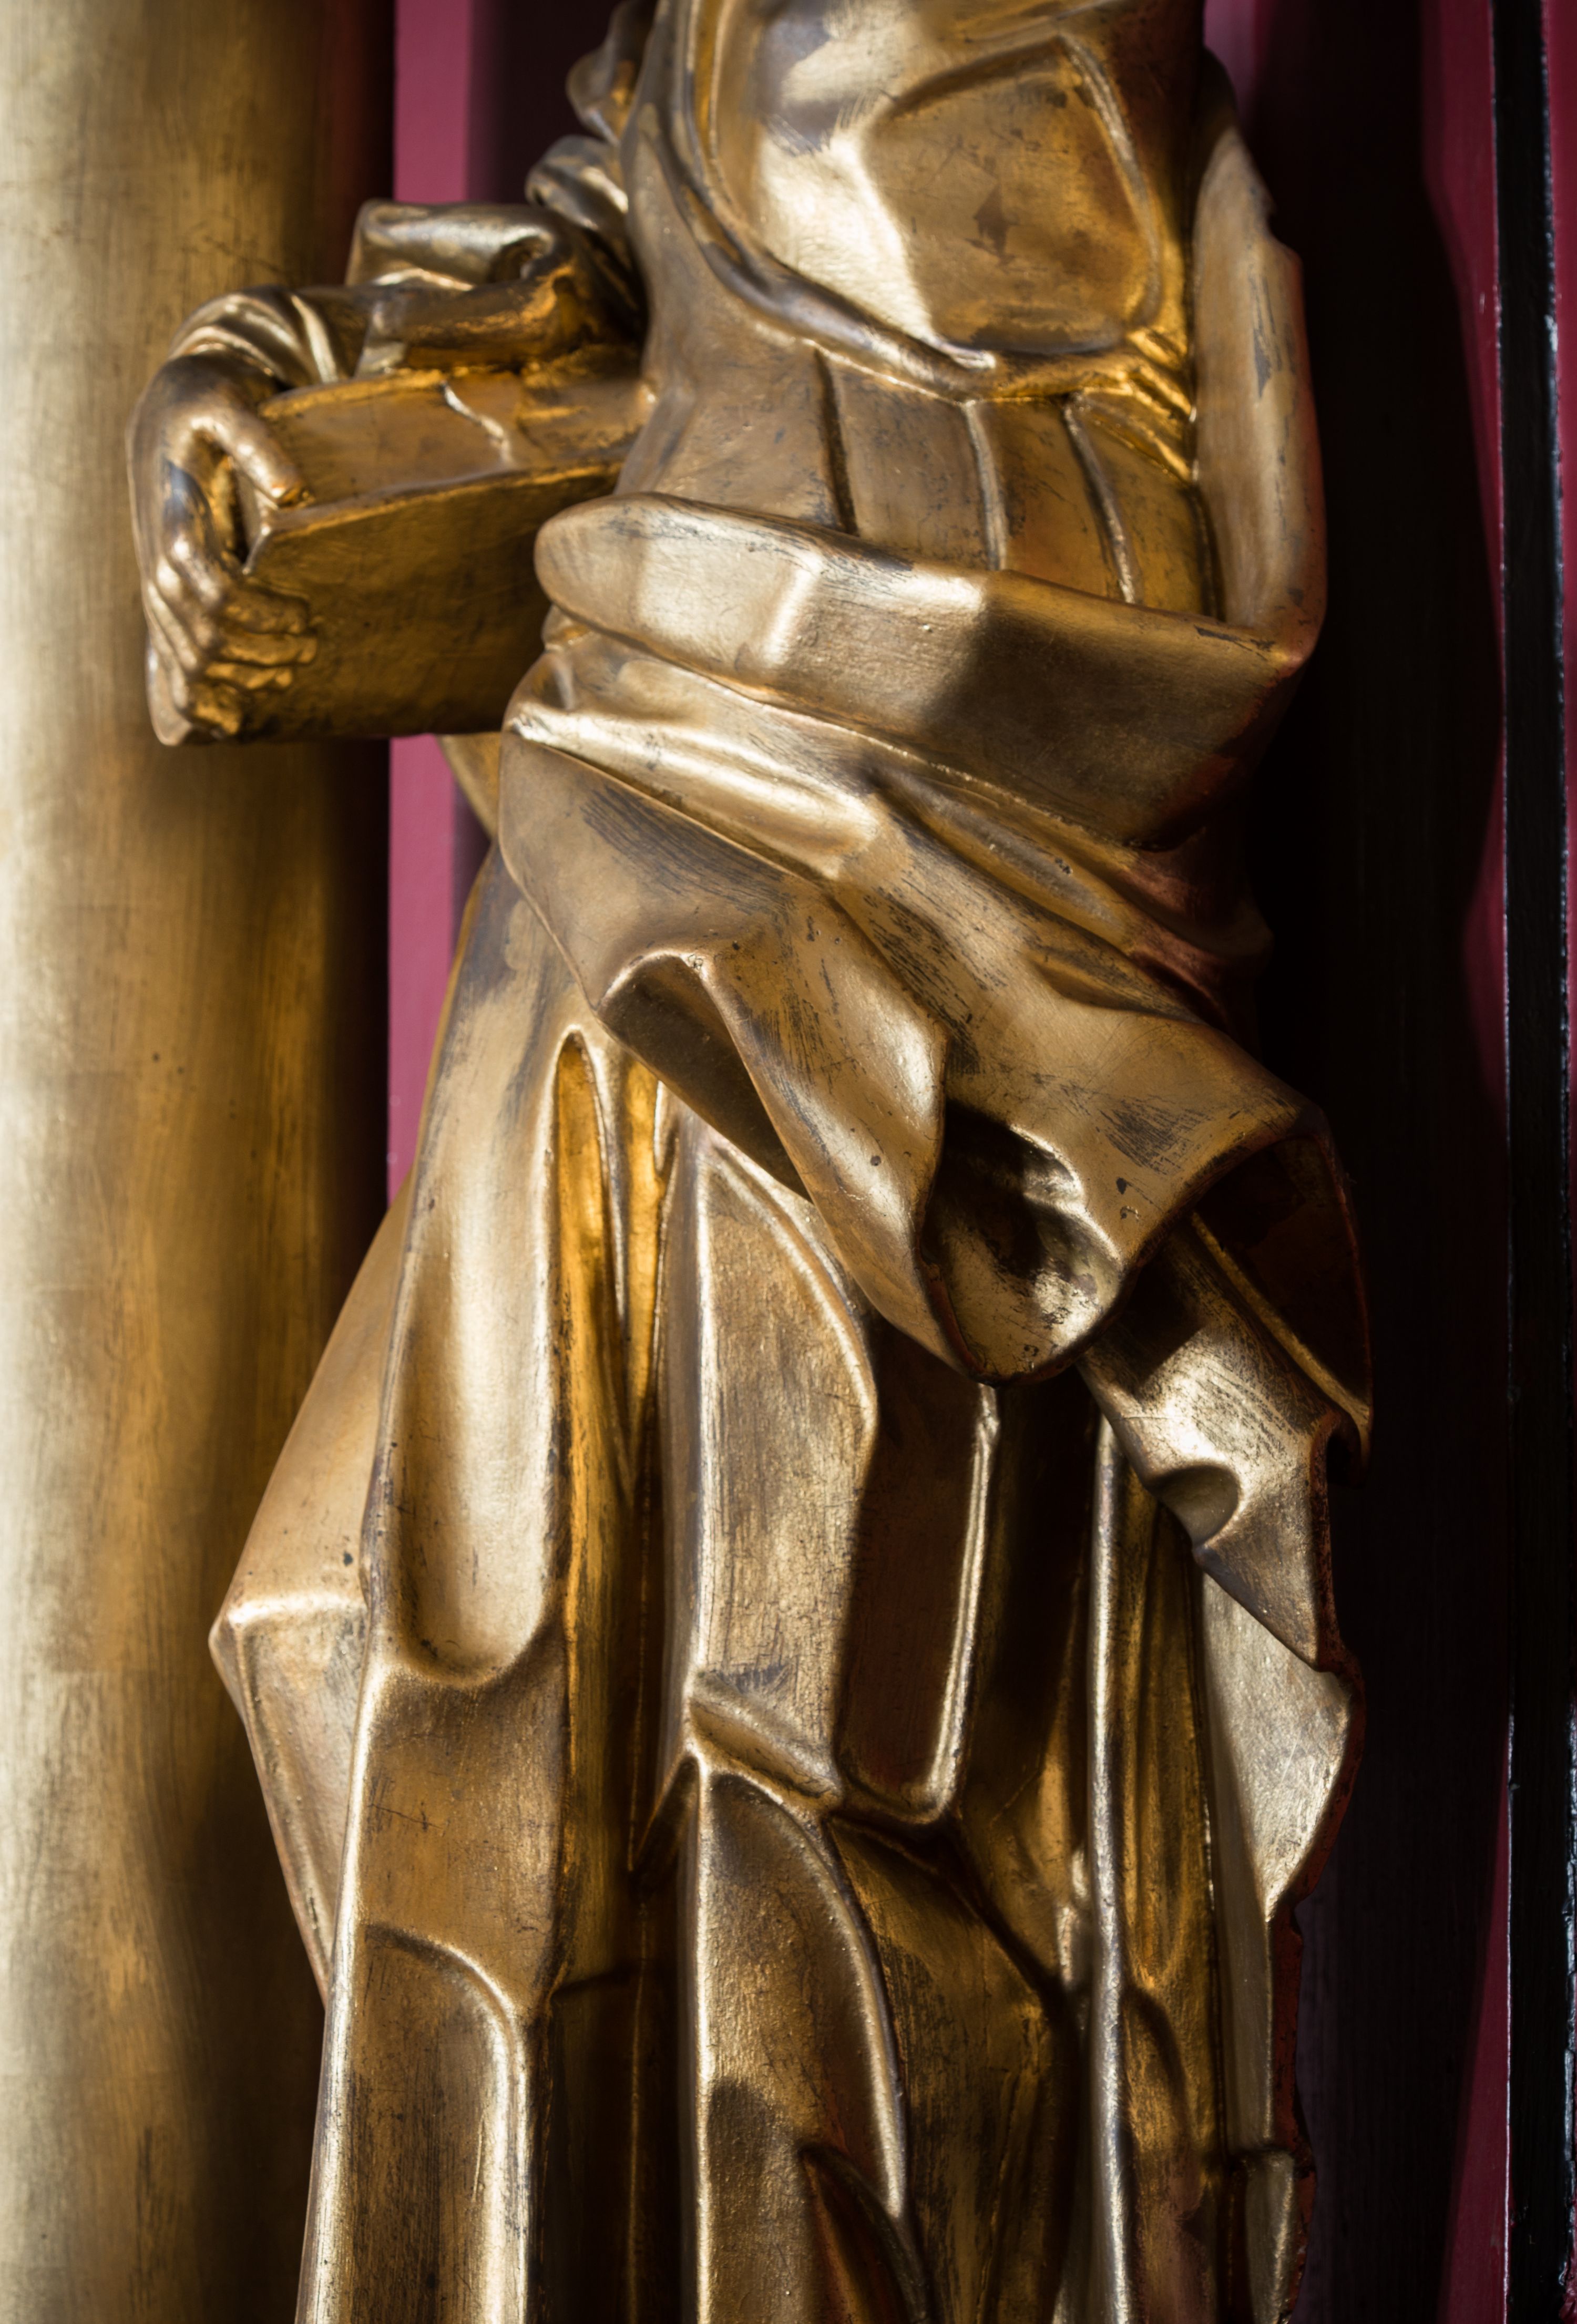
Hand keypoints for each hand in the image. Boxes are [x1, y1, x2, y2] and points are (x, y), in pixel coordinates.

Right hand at [126, 354, 316, 740]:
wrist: (166, 408)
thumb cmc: (204, 404)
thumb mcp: (229, 404)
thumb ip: (257, 442)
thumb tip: (294, 490)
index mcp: (174, 521)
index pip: (213, 591)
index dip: (262, 614)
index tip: (306, 615)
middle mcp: (157, 559)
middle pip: (202, 634)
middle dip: (259, 653)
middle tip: (309, 649)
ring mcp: (155, 580)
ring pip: (187, 654)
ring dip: (240, 674)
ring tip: (289, 671)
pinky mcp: (162, 592)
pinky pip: (172, 657)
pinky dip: (200, 692)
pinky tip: (232, 717)